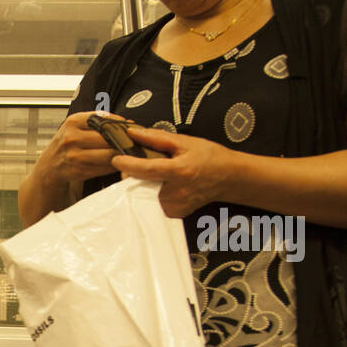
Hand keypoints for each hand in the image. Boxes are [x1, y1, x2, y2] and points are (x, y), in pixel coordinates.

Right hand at [38, 111, 126, 187]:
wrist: (49, 167)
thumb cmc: (67, 145)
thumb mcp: (75, 127)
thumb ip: (96, 122)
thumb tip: (125, 123)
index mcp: (73, 122)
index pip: (102, 119)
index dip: (119, 123)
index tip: (130, 126)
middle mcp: (71, 138)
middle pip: (107, 138)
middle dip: (123, 140)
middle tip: (134, 141)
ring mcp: (74, 156)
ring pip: (107, 154)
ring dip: (121, 154)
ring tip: (129, 152)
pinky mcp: (78, 171)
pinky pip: (104, 168)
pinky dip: (114, 166)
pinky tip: (118, 163)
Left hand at [110, 127, 235, 217]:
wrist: (229, 178)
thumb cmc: (209, 157)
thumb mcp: (186, 142)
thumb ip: (157, 138)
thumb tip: (133, 132)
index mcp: (180, 172)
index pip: (147, 169)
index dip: (129, 164)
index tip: (116, 159)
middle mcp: (176, 193)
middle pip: (141, 184)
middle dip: (135, 174)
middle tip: (142, 165)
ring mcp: (175, 207)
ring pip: (145, 195)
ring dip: (144, 184)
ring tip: (159, 175)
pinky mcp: (174, 214)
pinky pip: (153, 204)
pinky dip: (153, 194)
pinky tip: (165, 186)